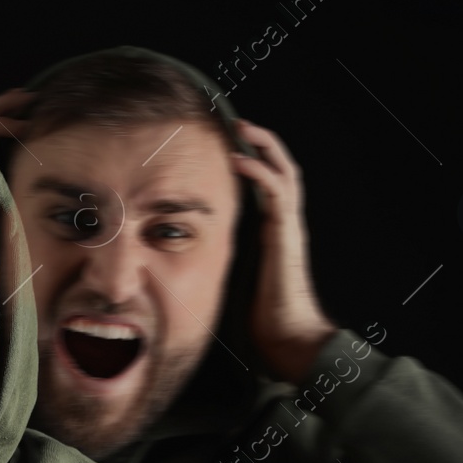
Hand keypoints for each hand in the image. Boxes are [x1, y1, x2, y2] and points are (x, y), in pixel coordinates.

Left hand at [230, 118, 336, 383]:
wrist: (287, 340)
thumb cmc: (258, 320)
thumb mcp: (230, 282)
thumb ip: (215, 264)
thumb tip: (175, 263)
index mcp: (269, 234)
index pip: (263, 187)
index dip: (249, 163)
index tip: (222, 146)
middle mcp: (282, 225)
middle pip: (278, 170)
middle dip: (258, 144)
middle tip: (233, 123)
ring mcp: (288, 228)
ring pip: (283, 172)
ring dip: (262, 145)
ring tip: (240, 126)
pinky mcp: (287, 235)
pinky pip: (277, 193)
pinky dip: (258, 170)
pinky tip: (238, 157)